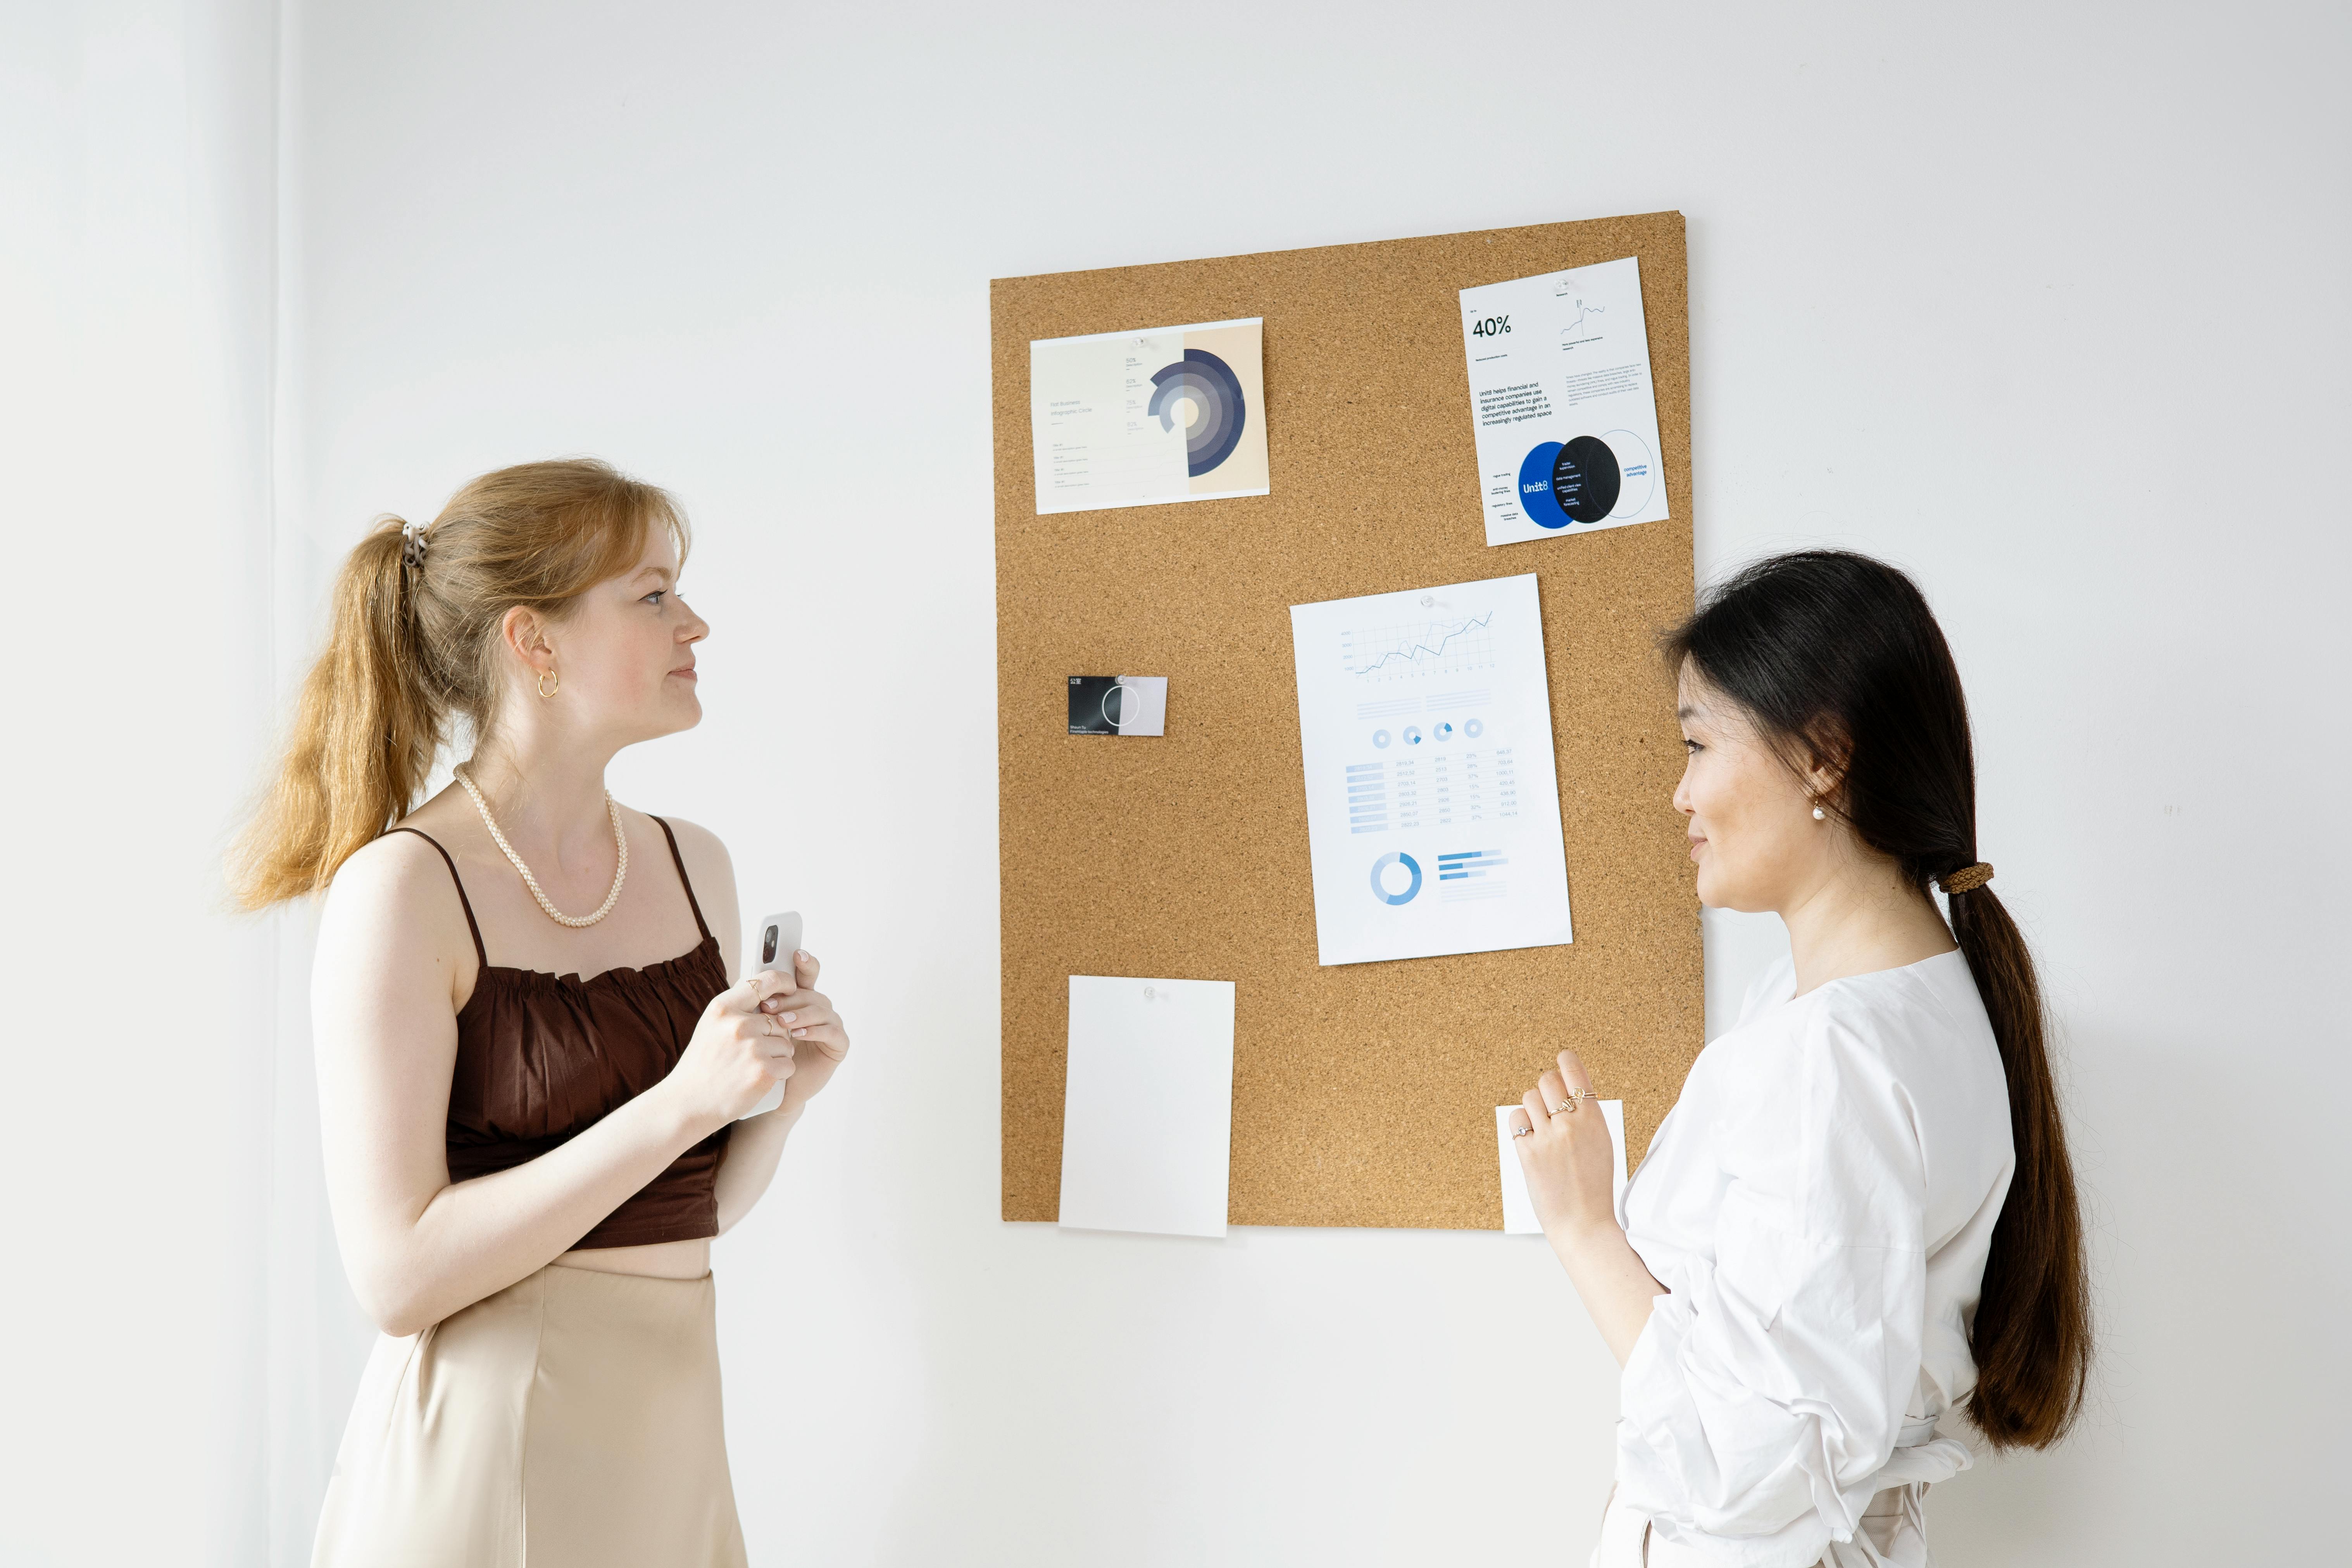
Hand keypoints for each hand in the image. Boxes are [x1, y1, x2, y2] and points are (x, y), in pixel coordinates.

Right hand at [664, 967, 797, 1130]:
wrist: (688, 1103)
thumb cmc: (702, 1064)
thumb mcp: (711, 1026)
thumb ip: (737, 1007)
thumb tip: (766, 987)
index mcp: (723, 1008)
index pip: (764, 981)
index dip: (783, 982)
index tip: (791, 988)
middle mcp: (738, 1024)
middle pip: (779, 1021)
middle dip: (773, 1037)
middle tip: (751, 1054)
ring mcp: (752, 1048)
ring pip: (786, 1044)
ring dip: (777, 1056)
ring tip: (750, 1067)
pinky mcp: (764, 1071)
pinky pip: (789, 1064)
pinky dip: (780, 1073)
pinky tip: (758, 1079)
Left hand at [748, 949, 848, 1116]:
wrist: (771, 1089)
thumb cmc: (763, 1054)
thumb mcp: (757, 1024)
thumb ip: (758, 1001)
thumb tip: (747, 977)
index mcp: (800, 999)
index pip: (806, 975)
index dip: (805, 963)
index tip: (796, 953)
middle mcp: (818, 1008)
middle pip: (811, 991)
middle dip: (790, 996)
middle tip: (768, 1004)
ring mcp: (831, 1025)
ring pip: (821, 1009)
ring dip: (800, 1013)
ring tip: (781, 1021)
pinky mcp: (838, 1045)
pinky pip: (832, 1032)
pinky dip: (814, 1031)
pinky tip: (797, 1035)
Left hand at [1508, 1049, 1618, 1241]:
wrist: (1583, 1222)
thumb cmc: (1593, 1183)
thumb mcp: (1601, 1142)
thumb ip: (1586, 1115)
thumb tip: (1567, 1088)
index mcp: (1594, 1119)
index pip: (1575, 1072)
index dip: (1565, 1061)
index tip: (1562, 1058)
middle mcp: (1571, 1124)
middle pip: (1547, 1080)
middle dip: (1547, 1088)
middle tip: (1550, 1104)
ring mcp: (1548, 1138)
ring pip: (1529, 1098)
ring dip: (1533, 1108)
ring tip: (1543, 1128)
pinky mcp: (1528, 1153)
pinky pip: (1516, 1120)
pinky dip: (1521, 1125)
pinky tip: (1531, 1139)